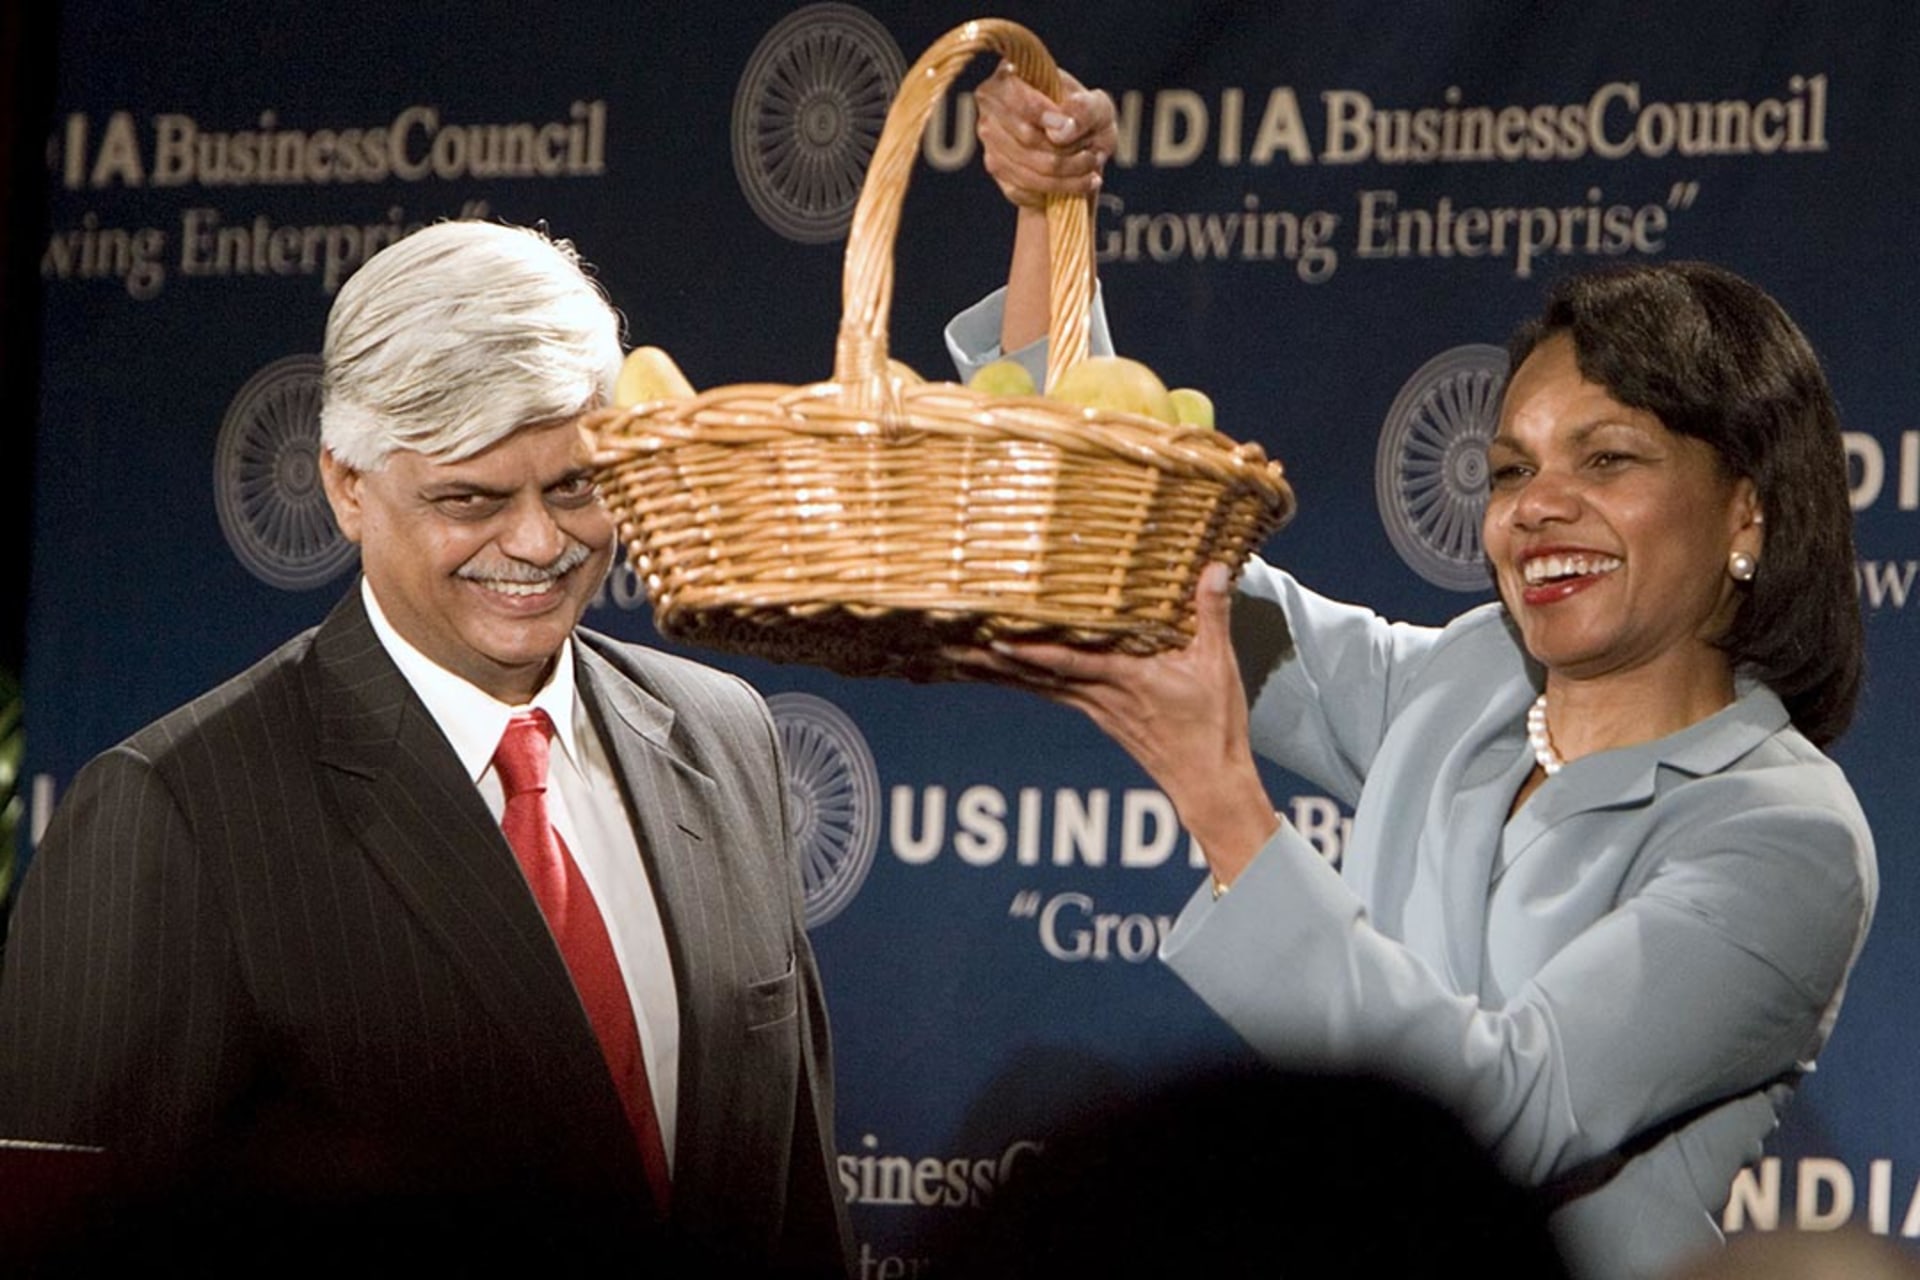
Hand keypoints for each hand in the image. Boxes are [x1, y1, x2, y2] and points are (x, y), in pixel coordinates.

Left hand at [949, 563, 1279, 883]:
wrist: (1207, 782)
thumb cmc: (1212, 727)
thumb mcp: (1218, 665)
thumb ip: (1211, 614)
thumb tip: (1215, 567)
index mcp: (1128, 679)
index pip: (1068, 662)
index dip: (1030, 651)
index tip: (995, 637)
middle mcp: (1101, 695)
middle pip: (1036, 675)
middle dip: (994, 659)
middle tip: (952, 643)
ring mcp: (1095, 708)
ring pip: (1037, 686)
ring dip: (997, 671)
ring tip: (958, 655)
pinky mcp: (1098, 717)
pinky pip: (1050, 694)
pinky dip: (1022, 681)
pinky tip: (1001, 672)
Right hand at [975, 62, 1116, 208]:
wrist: (1080, 144)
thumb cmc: (1086, 118)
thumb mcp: (1098, 107)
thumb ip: (1085, 110)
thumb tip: (1059, 131)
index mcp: (1011, 78)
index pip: (1019, 101)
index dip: (1043, 115)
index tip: (1069, 127)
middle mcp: (991, 110)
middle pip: (1026, 140)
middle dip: (1065, 154)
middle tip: (1092, 156)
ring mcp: (990, 142)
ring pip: (1025, 171)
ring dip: (1064, 177)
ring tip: (1089, 172)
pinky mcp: (996, 170)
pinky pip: (1021, 190)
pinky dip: (1052, 191)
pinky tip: (1073, 185)